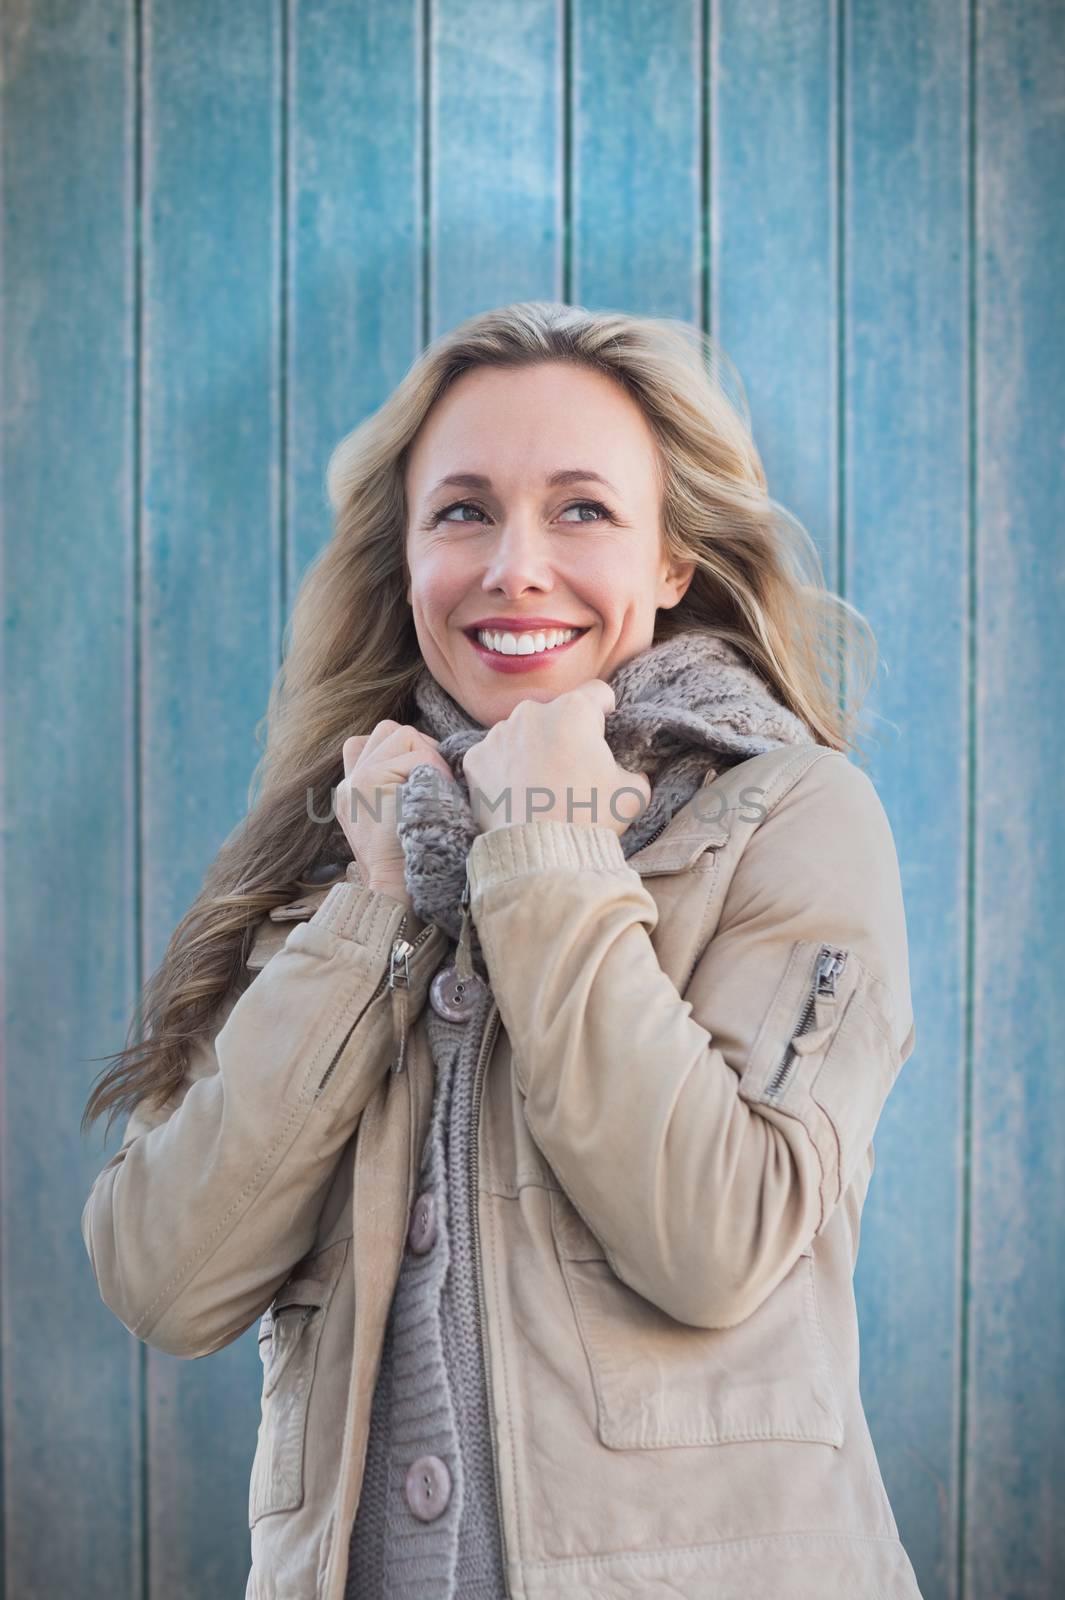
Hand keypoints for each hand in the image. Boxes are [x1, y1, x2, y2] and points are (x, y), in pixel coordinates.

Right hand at [336, 722, 452, 904]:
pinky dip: (433, 769)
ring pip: (400, 734)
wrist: (397, 893)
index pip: (367, 744)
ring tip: (435, 787)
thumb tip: (433, 761)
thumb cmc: (413, 863)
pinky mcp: (368, 781)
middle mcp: (348, 785)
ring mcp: (355, 781)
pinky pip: (416, 754)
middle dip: (417, 744)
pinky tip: (437, 795)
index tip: (423, 775)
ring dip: (426, 754)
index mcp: (352, 794)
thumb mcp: (400, 821)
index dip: (400, 749)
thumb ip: (401, 789)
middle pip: (385, 731)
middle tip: (435, 777)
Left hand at [460, 680, 650, 839]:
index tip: (604, 729)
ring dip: (532, 750)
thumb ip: (634, 771)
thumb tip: (630, 773)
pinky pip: (494, 756)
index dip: (605, 711)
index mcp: (574, 710)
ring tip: (540, 787)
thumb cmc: (589, 817)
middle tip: (571, 771)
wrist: (540, 853)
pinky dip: (503, 770)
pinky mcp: (475, 759)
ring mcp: (499, 734)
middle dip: (564, 734)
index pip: (597, 693)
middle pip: (555, 713)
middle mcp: (532, 711)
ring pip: (522, 733)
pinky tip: (515, 795)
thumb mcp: (634, 793)